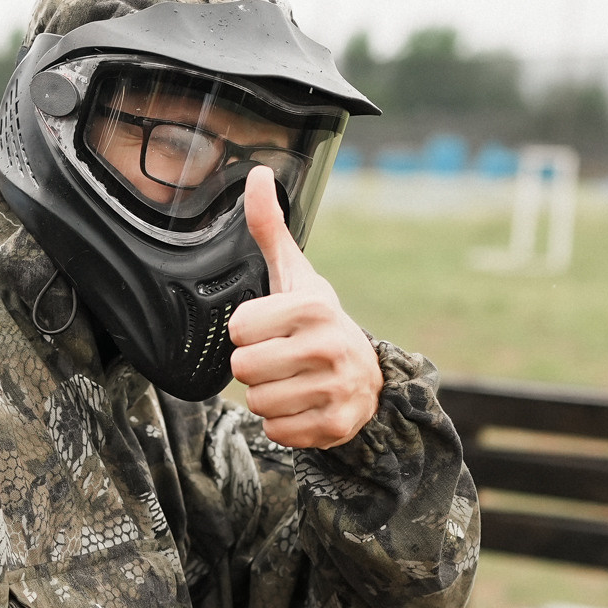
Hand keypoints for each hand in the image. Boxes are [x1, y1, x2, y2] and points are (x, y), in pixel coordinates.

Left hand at [230, 166, 383, 448]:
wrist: (368, 376)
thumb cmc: (318, 322)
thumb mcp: (295, 275)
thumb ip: (270, 228)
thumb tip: (258, 175)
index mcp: (313, 308)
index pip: (239, 330)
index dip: (248, 331)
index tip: (270, 329)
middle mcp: (328, 347)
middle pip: (244, 370)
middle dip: (254, 367)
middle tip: (279, 358)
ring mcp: (335, 389)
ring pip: (258, 403)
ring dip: (267, 396)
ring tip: (291, 380)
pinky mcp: (335, 426)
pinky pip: (277, 431)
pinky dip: (284, 423)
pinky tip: (303, 403)